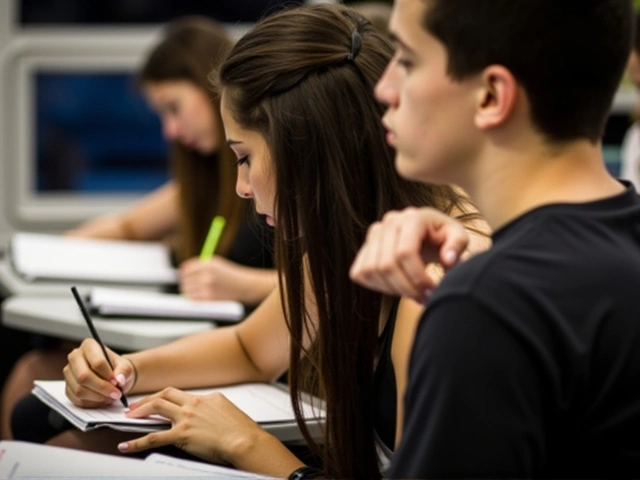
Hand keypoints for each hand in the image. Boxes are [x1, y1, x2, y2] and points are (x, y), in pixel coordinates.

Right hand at [63, 338, 135, 407]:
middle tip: (115, 393)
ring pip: (79, 390)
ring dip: (98, 397)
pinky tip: (103, 399)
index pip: (97, 362)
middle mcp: (75, 357)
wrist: (113, 377)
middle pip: (83, 376)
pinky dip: (92, 403)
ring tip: (111, 396)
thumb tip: (119, 379)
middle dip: (101, 388)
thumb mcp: (126, 367)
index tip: (117, 382)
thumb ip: (124, 371)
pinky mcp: (68, 388)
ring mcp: (69, 373)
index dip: (108, 374)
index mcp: (89, 346)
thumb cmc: (117, 368)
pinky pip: (77, 400)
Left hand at [118, 387, 268, 464]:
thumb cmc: (241, 430)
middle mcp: (194, 404)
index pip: (181, 394)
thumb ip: (214, 409)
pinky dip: (136, 442)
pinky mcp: (181, 435)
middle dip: (148, 398)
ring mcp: (186, 418)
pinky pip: (153, 437)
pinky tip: (127, 445)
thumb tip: (209, 414)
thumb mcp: (227, 411)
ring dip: (140, 410)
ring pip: (157, 407)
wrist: (244, 440)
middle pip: (165, 394)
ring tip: (130, 416)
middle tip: (137, 405)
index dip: (166, 397)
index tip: (159, 400)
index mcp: (206, 398)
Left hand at [179, 255, 245, 300]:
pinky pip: (194, 298)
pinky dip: (195, 298)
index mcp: (207, 264)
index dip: (183, 273)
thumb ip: (199, 265)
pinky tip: (202, 296)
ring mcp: (207, 286)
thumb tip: (182, 270)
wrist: (244, 285)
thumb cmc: (229, 275)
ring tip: (199, 291)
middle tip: (190, 285)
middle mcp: (206, 274)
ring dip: (190, 291)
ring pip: (187, 290)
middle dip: (186, 283)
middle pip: (185, 280)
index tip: (184, 276)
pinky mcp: (209, 297)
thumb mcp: (216, 264)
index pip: (186, 268)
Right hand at [350, 207, 468, 302]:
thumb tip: (448, 259)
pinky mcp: (364, 248)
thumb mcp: (458, 236)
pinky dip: (377, 287)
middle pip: (386, 265)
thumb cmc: (443, 236)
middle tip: (424, 298)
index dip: (417, 278)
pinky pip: (360, 273)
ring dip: (392, 290)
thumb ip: (458, 245)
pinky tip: (397, 288)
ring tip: (412, 293)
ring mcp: (373, 234)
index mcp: (412, 217)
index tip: (432, 290)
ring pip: (371, 271)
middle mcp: (388, 222)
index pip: (404, 252)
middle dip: (406, 288)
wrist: (427, 233)